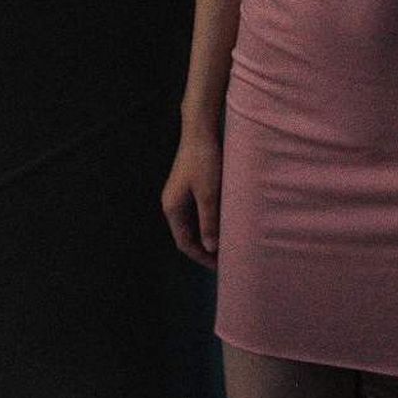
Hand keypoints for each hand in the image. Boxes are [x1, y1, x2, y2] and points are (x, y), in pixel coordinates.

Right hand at [161, 131, 222, 268]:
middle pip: (186, 235)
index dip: (201, 257)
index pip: (184, 243)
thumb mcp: (209, 194)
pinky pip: (196, 213)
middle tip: (225, 259)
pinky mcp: (187, 187)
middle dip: (204, 249)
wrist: (200, 131)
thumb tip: (210, 248)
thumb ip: (209, 222)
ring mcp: (179, 195)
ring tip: (225, 244)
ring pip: (192, 224)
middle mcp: (172, 204)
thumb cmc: (204, 162)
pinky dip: (208, 222)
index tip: (220, 267)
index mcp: (173, 209)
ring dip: (207, 235)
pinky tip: (222, 223)